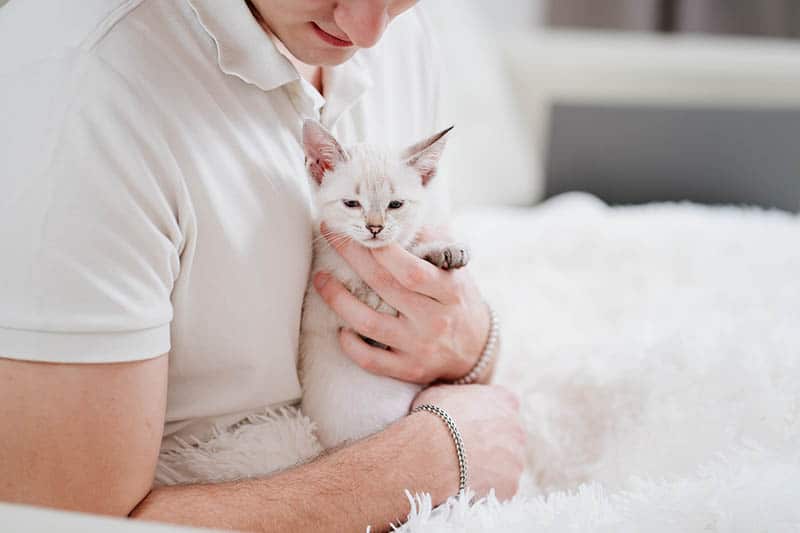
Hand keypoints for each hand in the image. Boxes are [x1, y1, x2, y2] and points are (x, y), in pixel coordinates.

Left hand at [313, 224, 490, 383]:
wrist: (478, 350)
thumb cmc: (459, 300)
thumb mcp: (458, 269)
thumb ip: (435, 242)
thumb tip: (402, 219)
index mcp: (449, 291)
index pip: (412, 270)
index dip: (382, 250)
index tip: (359, 229)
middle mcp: (434, 319)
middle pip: (384, 286)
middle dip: (352, 257)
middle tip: (330, 236)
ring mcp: (420, 347)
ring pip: (370, 323)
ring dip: (339, 299)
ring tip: (320, 279)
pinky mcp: (409, 369)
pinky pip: (371, 360)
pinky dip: (351, 345)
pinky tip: (340, 329)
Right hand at [412, 384, 524, 499]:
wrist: (432, 451)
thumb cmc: (434, 417)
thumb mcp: (441, 391)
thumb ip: (457, 393)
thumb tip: (450, 396)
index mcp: (505, 400)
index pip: (504, 405)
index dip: (486, 415)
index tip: (471, 423)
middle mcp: (518, 428)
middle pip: (508, 436)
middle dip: (491, 442)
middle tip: (466, 449)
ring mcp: (516, 458)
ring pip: (506, 464)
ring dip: (490, 467)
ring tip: (463, 469)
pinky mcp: (510, 485)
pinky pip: (500, 487)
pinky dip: (486, 488)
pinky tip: (467, 485)